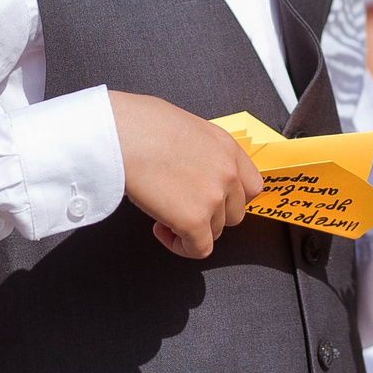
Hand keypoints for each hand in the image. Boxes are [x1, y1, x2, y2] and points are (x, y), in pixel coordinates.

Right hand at [110, 92, 261, 257]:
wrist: (120, 134)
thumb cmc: (138, 123)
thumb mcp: (183, 125)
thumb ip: (199, 150)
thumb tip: (189, 164)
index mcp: (227, 147)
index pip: (252, 186)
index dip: (231, 198)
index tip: (214, 200)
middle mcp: (227, 172)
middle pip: (236, 213)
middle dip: (211, 215)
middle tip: (185, 207)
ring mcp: (213, 198)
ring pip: (215, 231)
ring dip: (192, 228)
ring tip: (164, 213)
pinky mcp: (194, 220)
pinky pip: (199, 249)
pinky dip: (181, 246)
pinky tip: (161, 229)